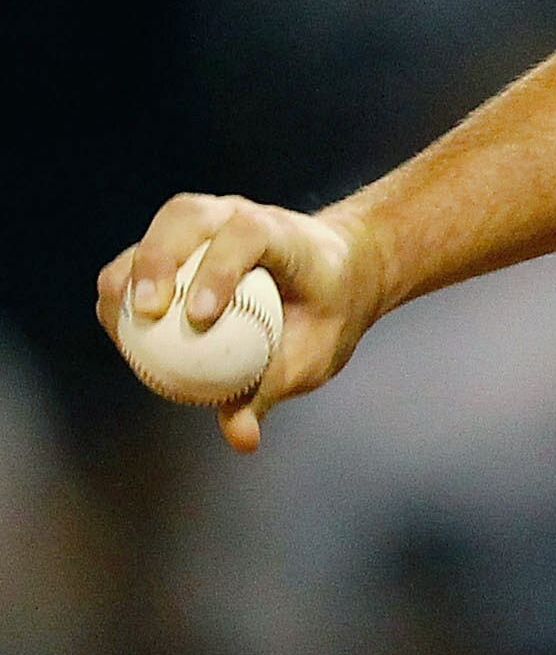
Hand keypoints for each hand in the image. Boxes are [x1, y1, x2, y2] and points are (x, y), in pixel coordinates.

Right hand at [96, 194, 391, 453]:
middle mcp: (236, 214)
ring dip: (131, 274)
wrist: (335, 276)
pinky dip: (126, 289)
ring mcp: (205, 221)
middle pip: (186, 215)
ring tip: (122, 324)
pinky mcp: (179, 240)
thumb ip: (275, 386)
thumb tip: (241, 439)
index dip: (218, 270)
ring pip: (157, 231)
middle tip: (147, 313)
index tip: (200, 317)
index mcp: (281, 232)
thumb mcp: (316, 354)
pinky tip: (121, 333)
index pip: (246, 234)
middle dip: (158, 261)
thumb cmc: (328, 316)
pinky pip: (141, 258)